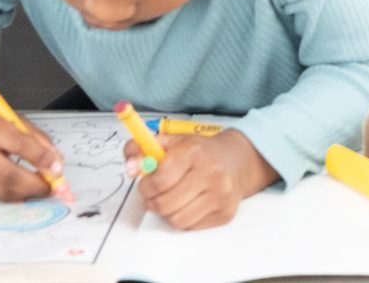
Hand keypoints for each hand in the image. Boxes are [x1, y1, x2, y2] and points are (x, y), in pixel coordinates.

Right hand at [0, 102, 65, 202]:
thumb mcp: (9, 120)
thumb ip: (35, 138)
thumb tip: (56, 163)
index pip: (16, 142)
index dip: (40, 157)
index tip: (58, 168)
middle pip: (5, 174)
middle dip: (34, 184)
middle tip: (52, 187)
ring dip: (24, 194)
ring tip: (38, 188)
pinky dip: (8, 196)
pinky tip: (15, 188)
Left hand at [127, 130, 277, 230]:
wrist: (238, 161)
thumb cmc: (199, 152)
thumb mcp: (171, 141)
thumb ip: (142, 148)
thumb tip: (130, 168)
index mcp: (195, 152)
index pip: (160, 180)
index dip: (146, 185)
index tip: (146, 183)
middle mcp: (211, 173)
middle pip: (165, 204)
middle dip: (152, 201)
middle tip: (155, 194)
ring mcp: (221, 196)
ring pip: (176, 220)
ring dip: (167, 212)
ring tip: (172, 199)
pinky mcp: (225, 214)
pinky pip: (190, 227)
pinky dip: (183, 218)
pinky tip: (188, 204)